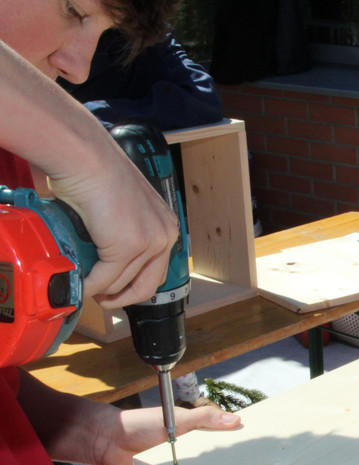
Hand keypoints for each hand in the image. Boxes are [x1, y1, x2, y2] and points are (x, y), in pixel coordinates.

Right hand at [47, 146, 179, 308]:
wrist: (86, 158)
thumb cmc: (96, 173)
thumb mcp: (122, 208)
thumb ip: (122, 231)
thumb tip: (105, 254)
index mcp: (166, 226)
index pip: (157, 269)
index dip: (135, 284)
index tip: (117, 290)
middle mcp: (164, 235)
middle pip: (148, 285)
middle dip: (123, 297)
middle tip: (102, 298)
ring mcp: (148, 243)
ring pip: (123, 283)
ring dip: (102, 292)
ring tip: (86, 289)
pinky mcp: (127, 247)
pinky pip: (105, 278)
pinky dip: (90, 286)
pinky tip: (80, 285)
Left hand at [96, 404, 241, 464]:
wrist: (108, 443)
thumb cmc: (140, 424)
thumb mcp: (177, 418)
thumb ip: (204, 418)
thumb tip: (235, 419)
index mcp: (195, 433)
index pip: (221, 439)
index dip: (237, 445)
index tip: (257, 453)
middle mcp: (190, 451)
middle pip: (214, 461)